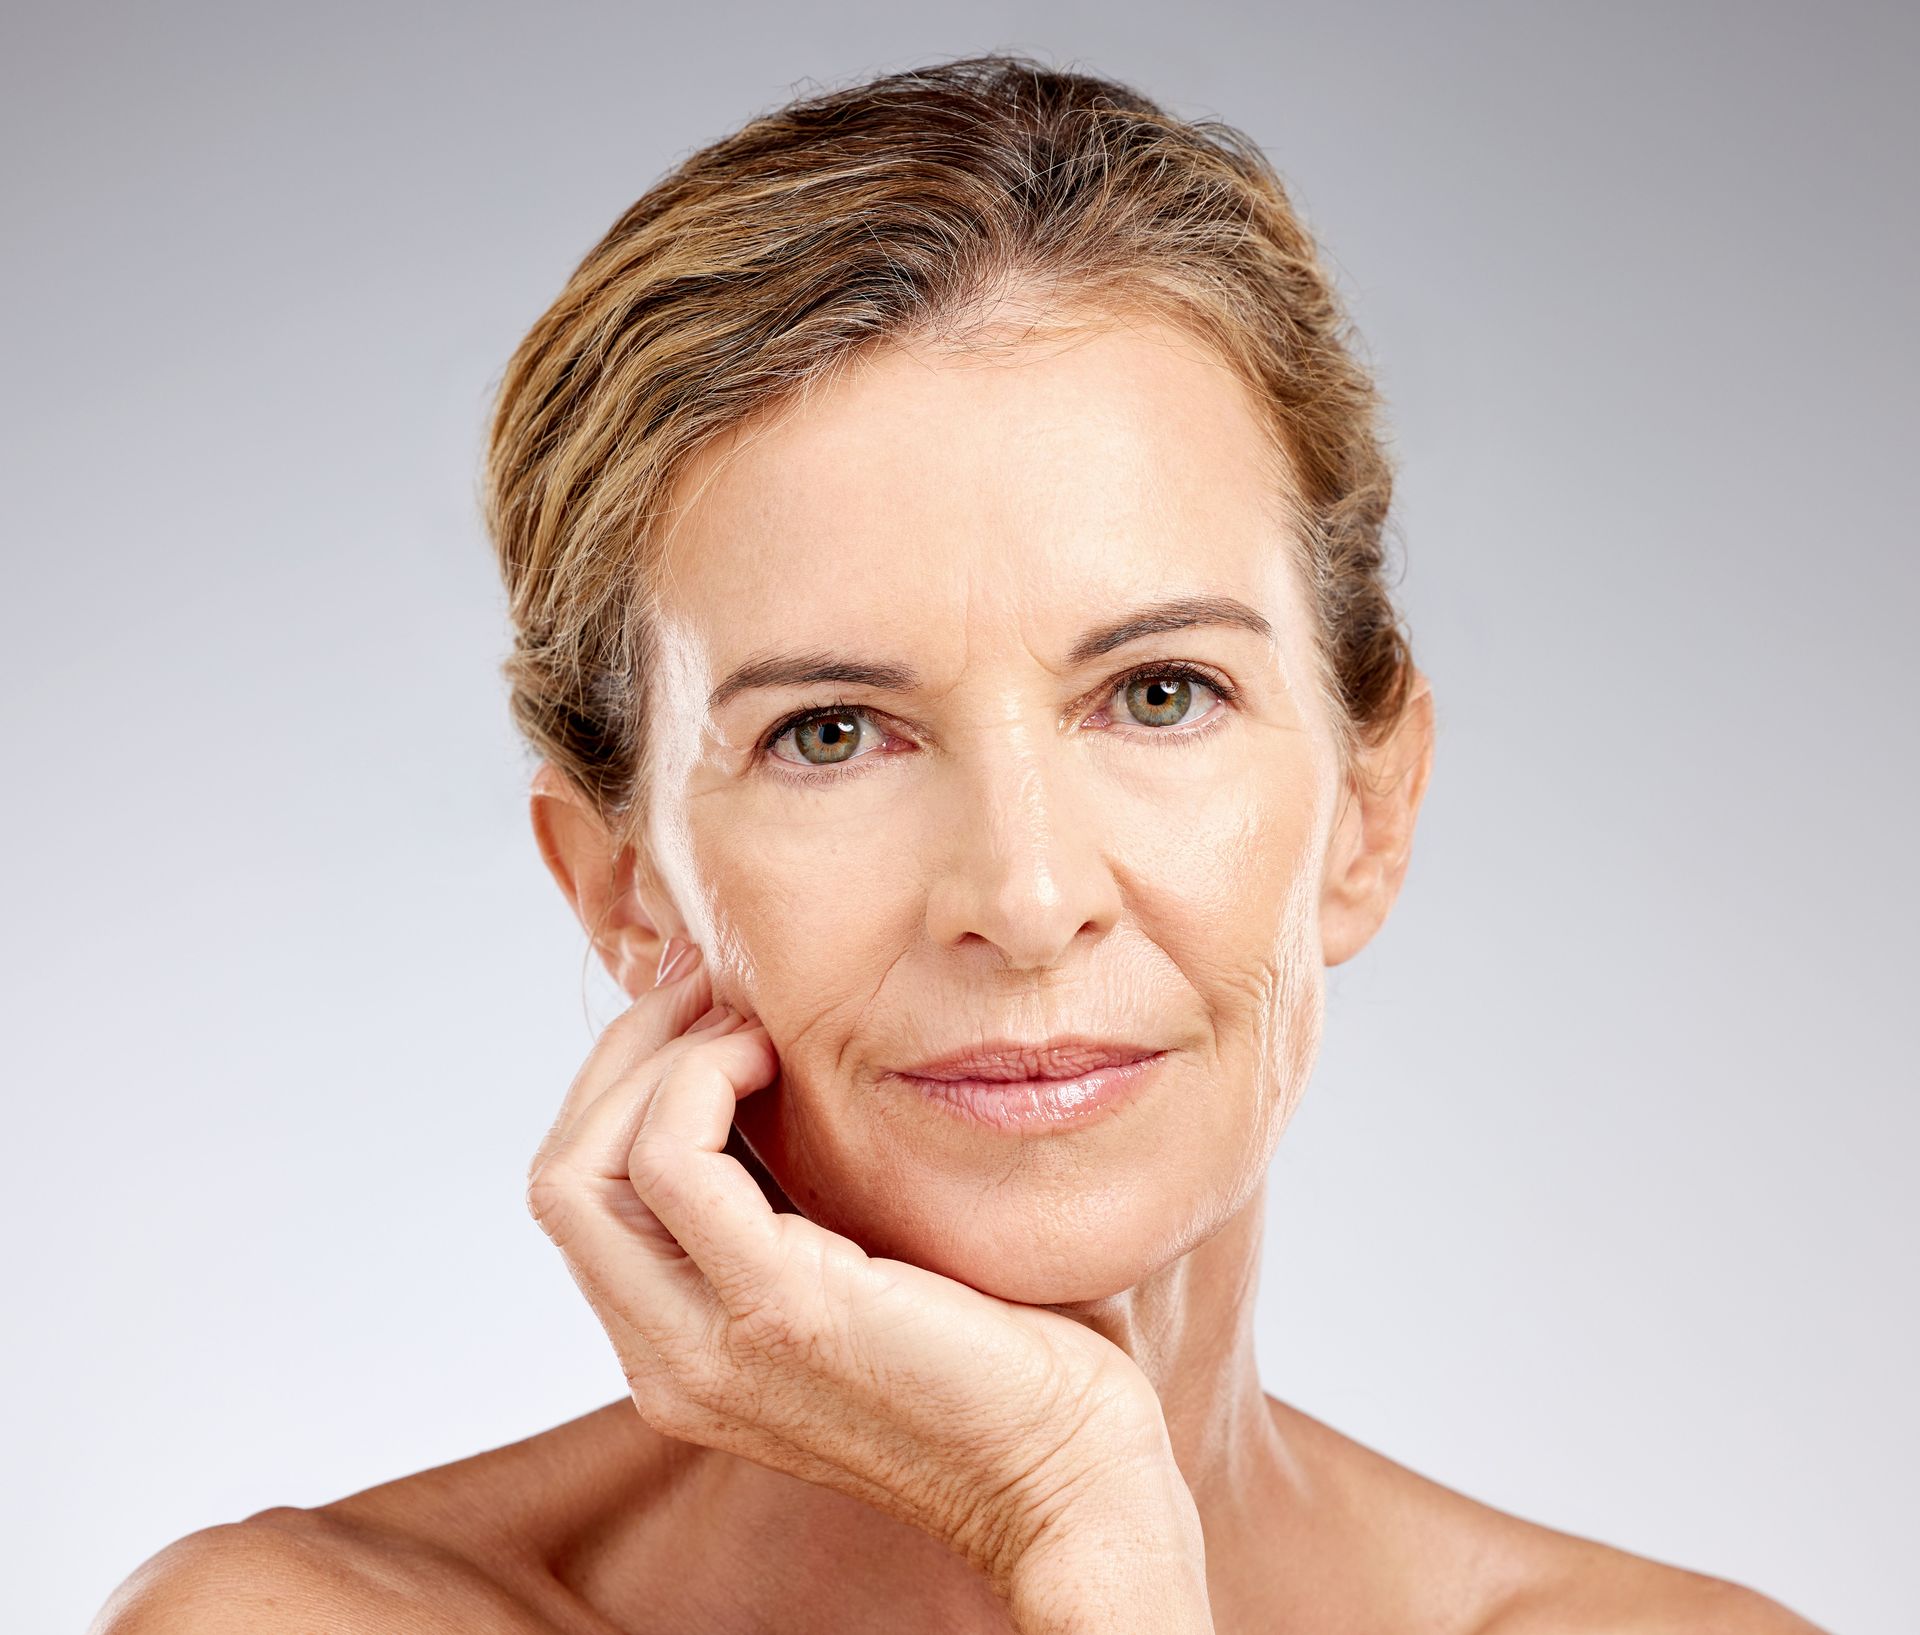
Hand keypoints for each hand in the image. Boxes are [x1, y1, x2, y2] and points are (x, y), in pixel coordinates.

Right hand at [524, 941, 1186, 1594]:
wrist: (1067, 1473)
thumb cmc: (997, 1358)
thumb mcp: (858, 1265)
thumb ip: (791, 1201)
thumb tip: (767, 1071)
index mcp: (681, 1350)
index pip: (584, 1197)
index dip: (627, 1084)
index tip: (704, 1007)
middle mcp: (669, 1360)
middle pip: (561, 1178)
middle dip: (625, 1057)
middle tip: (712, 989)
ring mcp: (709, 1346)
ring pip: (582, 1167)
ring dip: (658, 1059)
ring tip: (748, 1022)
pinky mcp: (777, 1310)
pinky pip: (670, 1159)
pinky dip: (701, 1077)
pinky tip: (772, 1056)